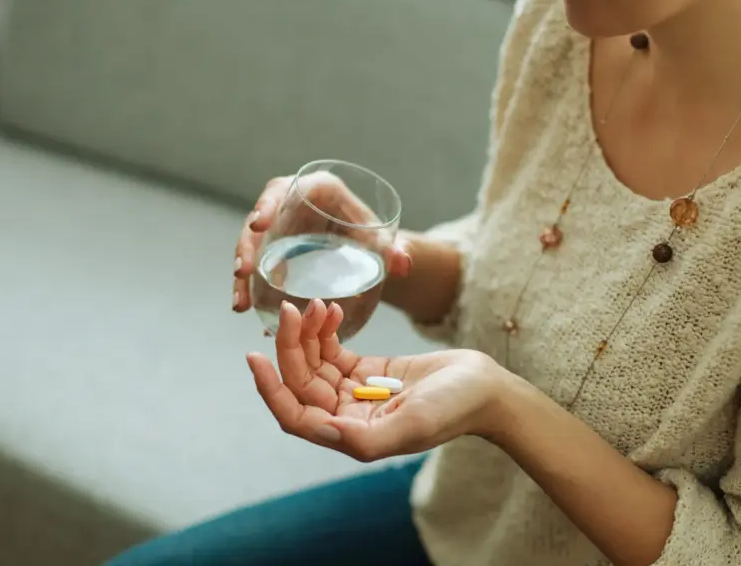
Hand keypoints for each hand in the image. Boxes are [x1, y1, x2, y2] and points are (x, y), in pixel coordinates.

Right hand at [232, 172, 411, 311]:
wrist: (365, 247)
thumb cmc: (371, 233)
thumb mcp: (382, 242)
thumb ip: (395, 250)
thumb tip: (402, 263)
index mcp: (318, 189)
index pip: (286, 190)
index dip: (268, 204)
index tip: (259, 225)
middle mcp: (291, 203)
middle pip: (260, 220)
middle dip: (247, 246)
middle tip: (243, 272)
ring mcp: (278, 228)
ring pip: (252, 245)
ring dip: (242, 272)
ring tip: (240, 303)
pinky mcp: (273, 250)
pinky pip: (255, 264)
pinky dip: (248, 286)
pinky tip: (244, 308)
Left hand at [246, 299, 504, 461]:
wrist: (486, 388)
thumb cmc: (455, 409)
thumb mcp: (413, 424)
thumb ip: (365, 436)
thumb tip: (320, 428)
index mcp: (351, 436)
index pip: (295, 415)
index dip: (271, 390)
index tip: (255, 357)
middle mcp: (347, 417)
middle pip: (300, 382)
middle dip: (290, 346)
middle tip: (291, 308)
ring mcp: (355, 393)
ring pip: (312, 363)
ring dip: (306, 333)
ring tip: (315, 303)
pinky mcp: (367, 371)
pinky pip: (332, 351)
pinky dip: (324, 330)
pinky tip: (330, 310)